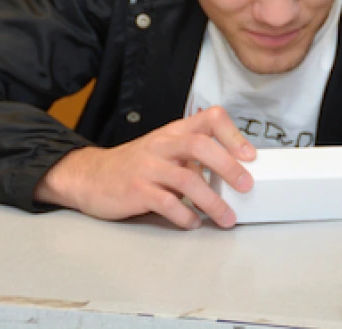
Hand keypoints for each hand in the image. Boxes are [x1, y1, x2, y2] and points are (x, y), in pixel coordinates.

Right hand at [34, 106, 256, 229]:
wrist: (90, 176)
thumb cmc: (137, 165)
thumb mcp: (166, 149)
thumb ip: (195, 154)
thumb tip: (235, 169)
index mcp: (175, 132)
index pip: (210, 118)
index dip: (233, 134)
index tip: (250, 155)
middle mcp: (162, 145)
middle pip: (200, 146)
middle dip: (228, 166)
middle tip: (246, 186)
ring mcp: (148, 167)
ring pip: (186, 179)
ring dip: (212, 201)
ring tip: (227, 217)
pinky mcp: (135, 190)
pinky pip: (166, 203)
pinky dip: (185, 216)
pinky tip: (194, 222)